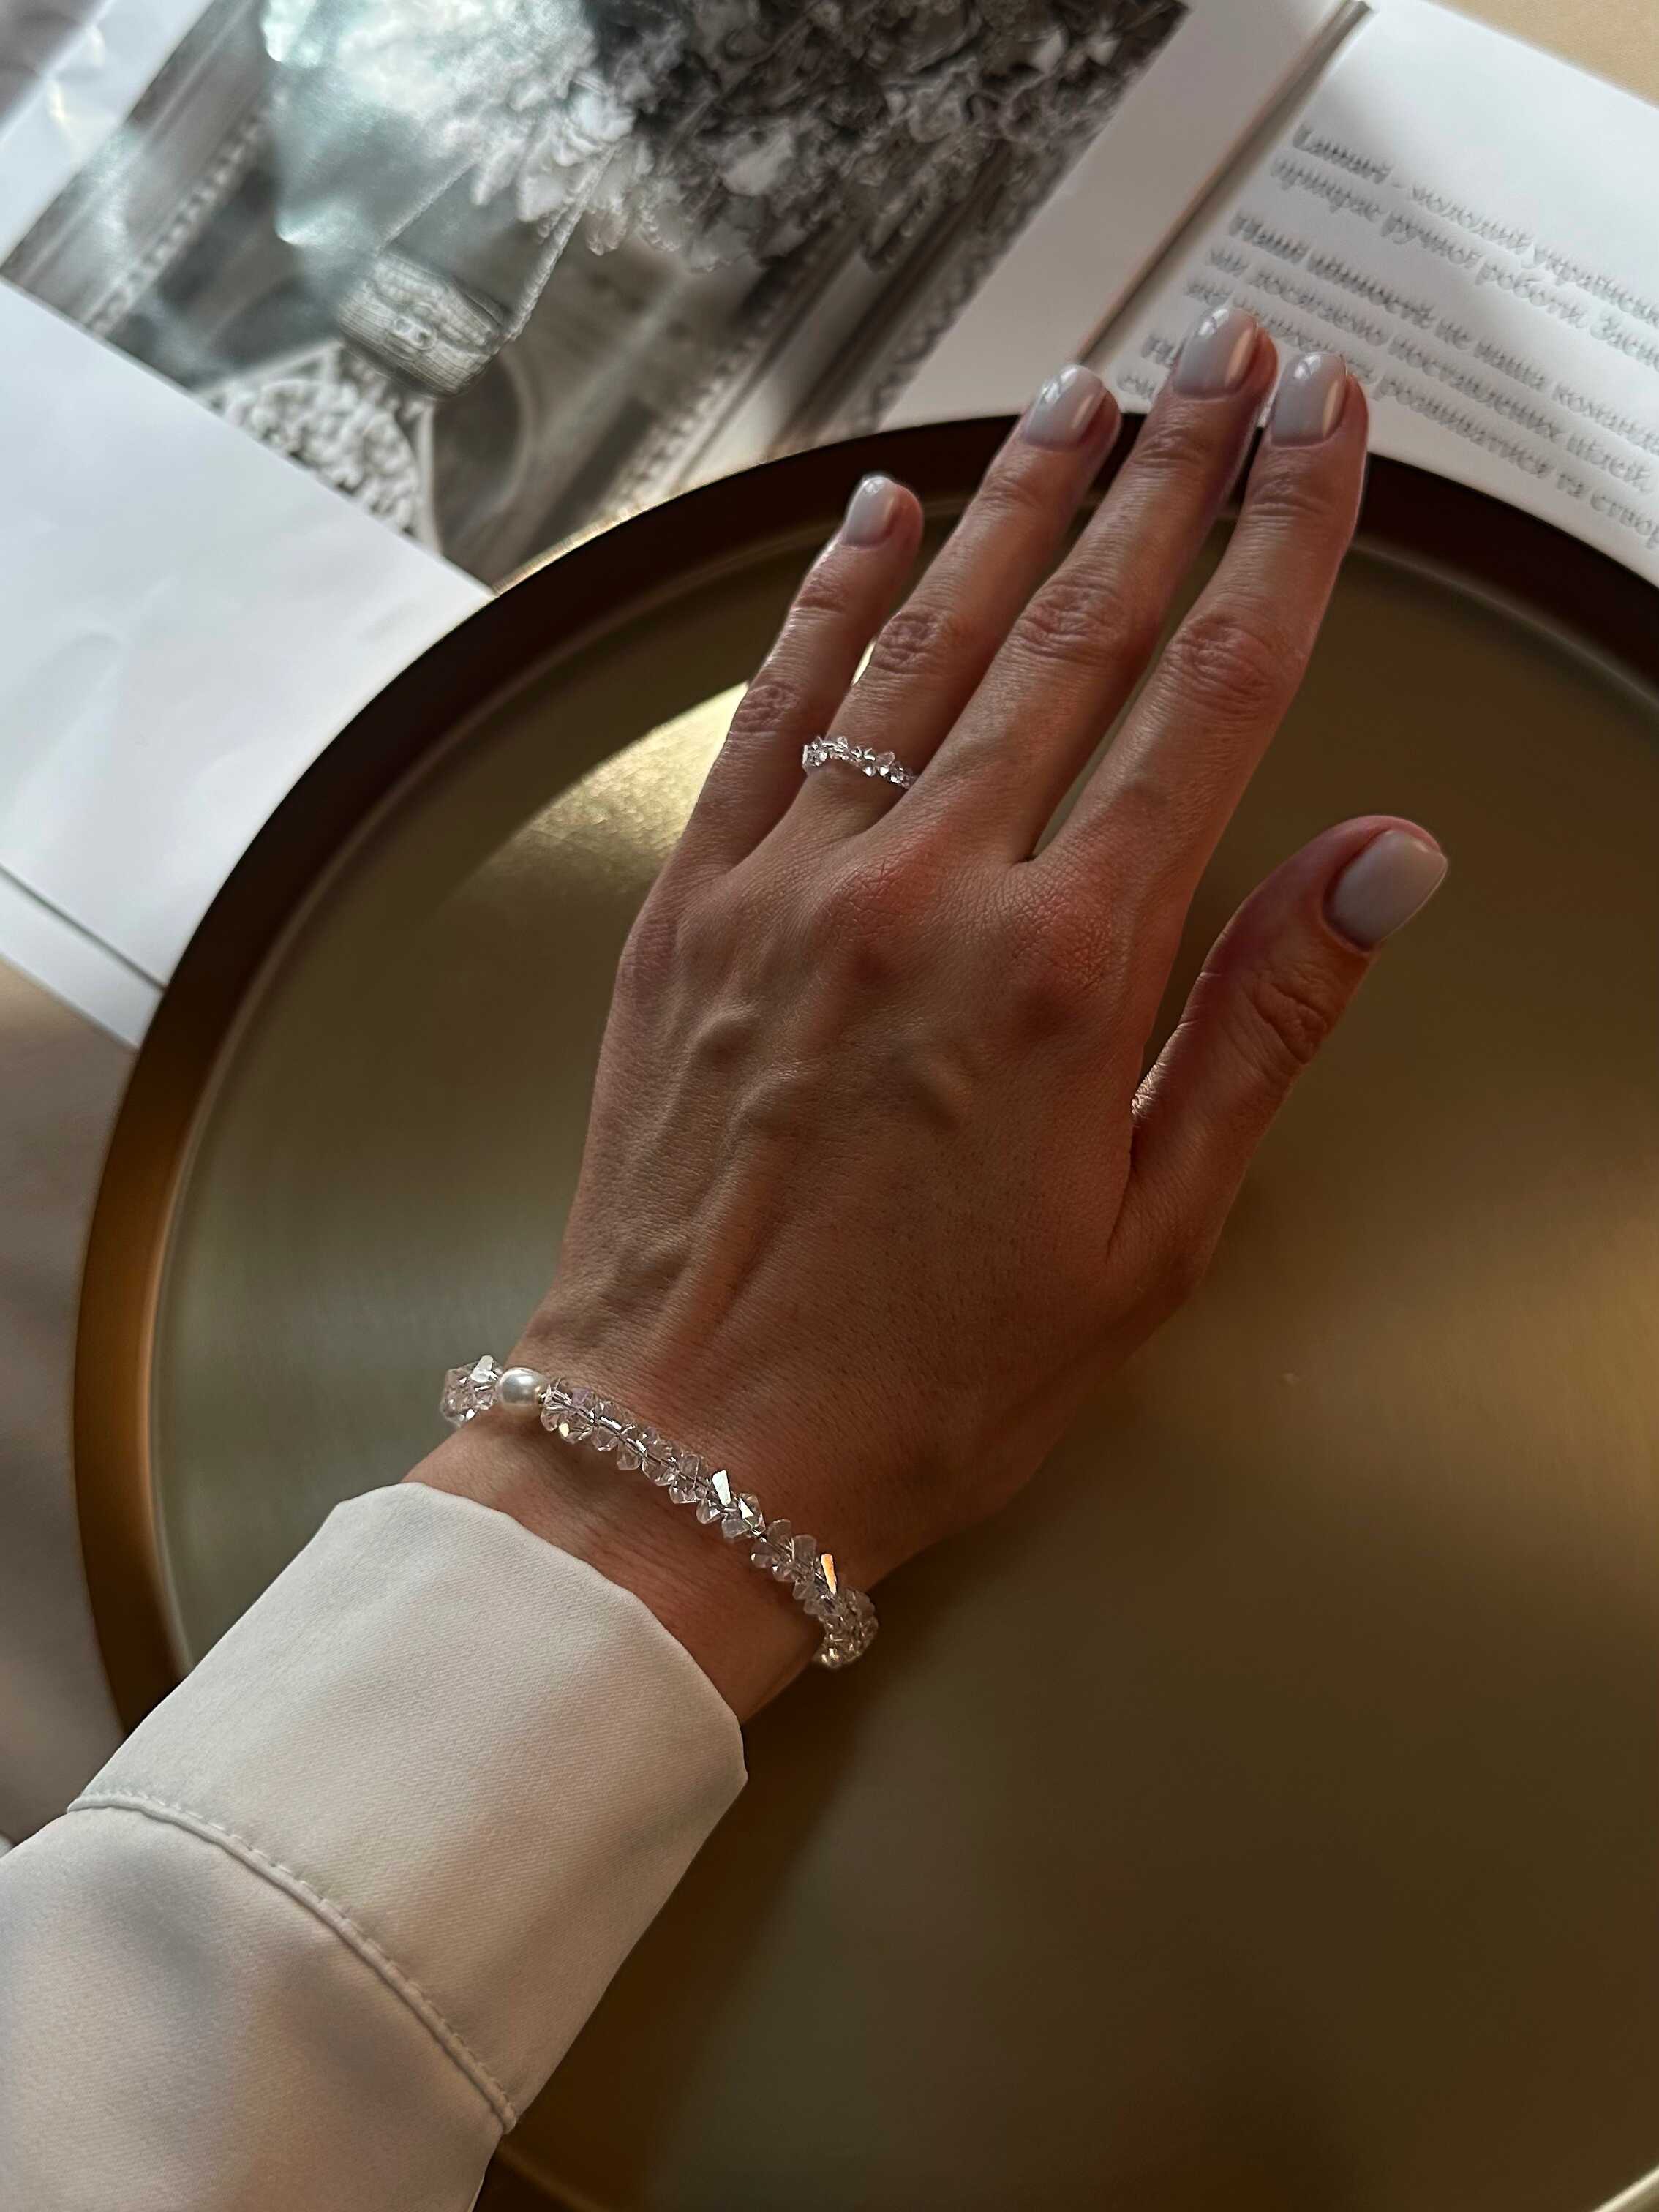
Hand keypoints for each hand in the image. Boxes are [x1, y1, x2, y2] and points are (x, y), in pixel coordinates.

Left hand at [414, 309, 1445, 1715]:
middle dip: (1167, 472)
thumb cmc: (937, 1371)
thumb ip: (1261, 1020)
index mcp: (1065, 970)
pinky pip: (769, 712)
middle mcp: (926, 889)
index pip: (1208, 700)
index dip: (1280, 541)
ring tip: (1086, 392)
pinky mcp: (692, 906)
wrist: (693, 1442)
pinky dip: (827, 603)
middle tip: (1228, 352)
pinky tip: (877, 514)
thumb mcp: (1151, 1230)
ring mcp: (793, 881)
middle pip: (1074, 630)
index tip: (1325, 427)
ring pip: (923, 641)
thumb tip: (1383, 857)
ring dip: (1013, 502)